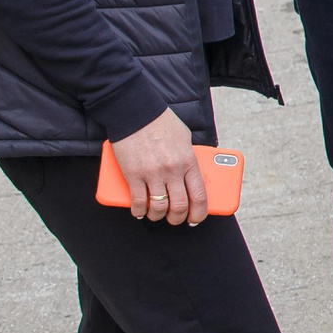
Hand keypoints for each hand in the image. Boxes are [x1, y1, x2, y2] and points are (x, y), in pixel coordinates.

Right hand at [110, 109, 206, 225]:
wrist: (135, 113)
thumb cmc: (161, 122)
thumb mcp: (185, 138)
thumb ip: (189, 157)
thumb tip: (193, 172)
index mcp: (189, 161)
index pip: (199, 196)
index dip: (199, 213)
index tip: (195, 219)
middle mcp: (172, 171)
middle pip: (179, 206)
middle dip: (178, 218)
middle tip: (175, 219)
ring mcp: (152, 174)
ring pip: (159, 208)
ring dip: (158, 216)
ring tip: (157, 215)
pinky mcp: (133, 175)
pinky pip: (138, 202)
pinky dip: (139, 211)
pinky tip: (140, 212)